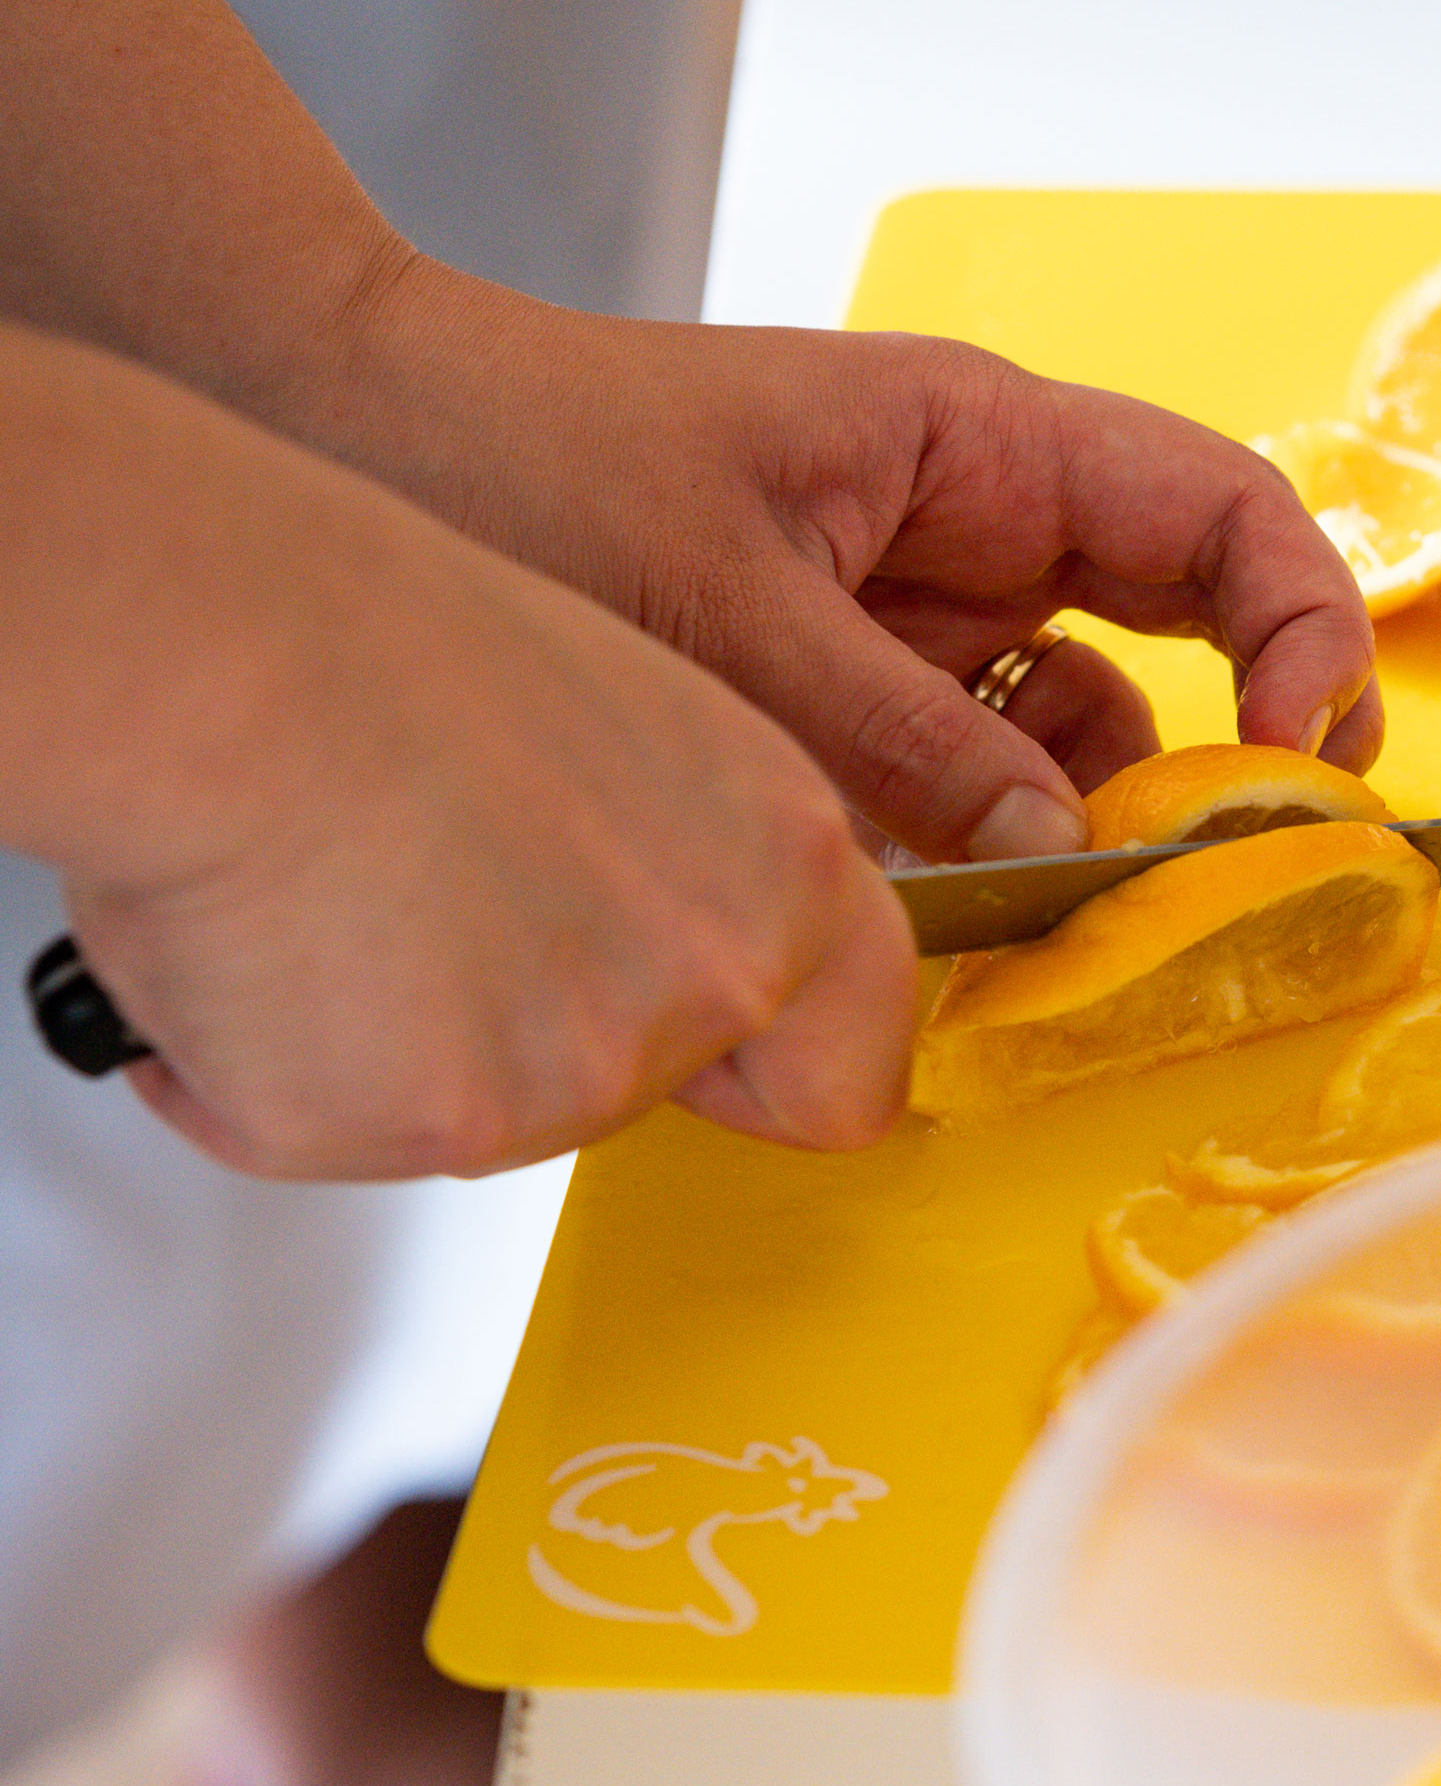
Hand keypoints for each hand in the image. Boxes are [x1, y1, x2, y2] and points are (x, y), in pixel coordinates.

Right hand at [44, 389, 914, 1180]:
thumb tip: (665, 938)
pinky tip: (268, 944)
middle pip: (651, 1095)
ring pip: (495, 1120)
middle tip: (452, 912)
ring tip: (345, 888)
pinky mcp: (439, 1130)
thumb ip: (691, 860)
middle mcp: (715, 974)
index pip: (859, 1062)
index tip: (737, 1067)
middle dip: (554, 1043)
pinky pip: (351, 1136)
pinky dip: (287, 1070)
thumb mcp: (631, 722)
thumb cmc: (395, 649)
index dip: (788, 1074)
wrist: (235, 662)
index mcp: (786, 860)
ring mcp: (583, 1071)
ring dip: (410, 1042)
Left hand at [307, 266, 1383, 866]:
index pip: (1216, 512)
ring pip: (1067, 725)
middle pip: (1177, 623)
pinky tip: (957, 924)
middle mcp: (966, 521)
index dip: (1296, 625)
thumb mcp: (727, 614)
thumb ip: (900, 749)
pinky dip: (978, 852)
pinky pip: (958, 775)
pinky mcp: (834, 686)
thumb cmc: (521, 455)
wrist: (339, 432)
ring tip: (1081, 926)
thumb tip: (1059, 857)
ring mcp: (905, 608)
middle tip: (1245, 871)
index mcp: (972, 442)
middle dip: (1233, 741)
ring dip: (1090, 822)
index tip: (1293, 755)